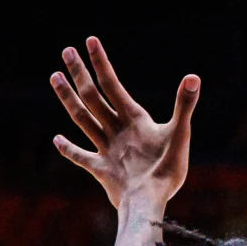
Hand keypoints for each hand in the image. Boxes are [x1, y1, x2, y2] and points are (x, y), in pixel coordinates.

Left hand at [50, 36, 199, 210]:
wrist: (147, 204)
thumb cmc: (166, 171)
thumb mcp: (180, 135)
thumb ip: (184, 106)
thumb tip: (193, 77)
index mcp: (134, 120)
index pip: (112, 85)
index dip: (101, 63)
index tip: (89, 41)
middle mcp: (115, 130)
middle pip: (92, 96)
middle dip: (79, 73)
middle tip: (66, 51)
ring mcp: (105, 149)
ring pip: (81, 118)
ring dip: (67, 97)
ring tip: (54, 77)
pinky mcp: (100, 169)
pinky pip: (80, 156)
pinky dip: (68, 148)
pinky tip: (56, 139)